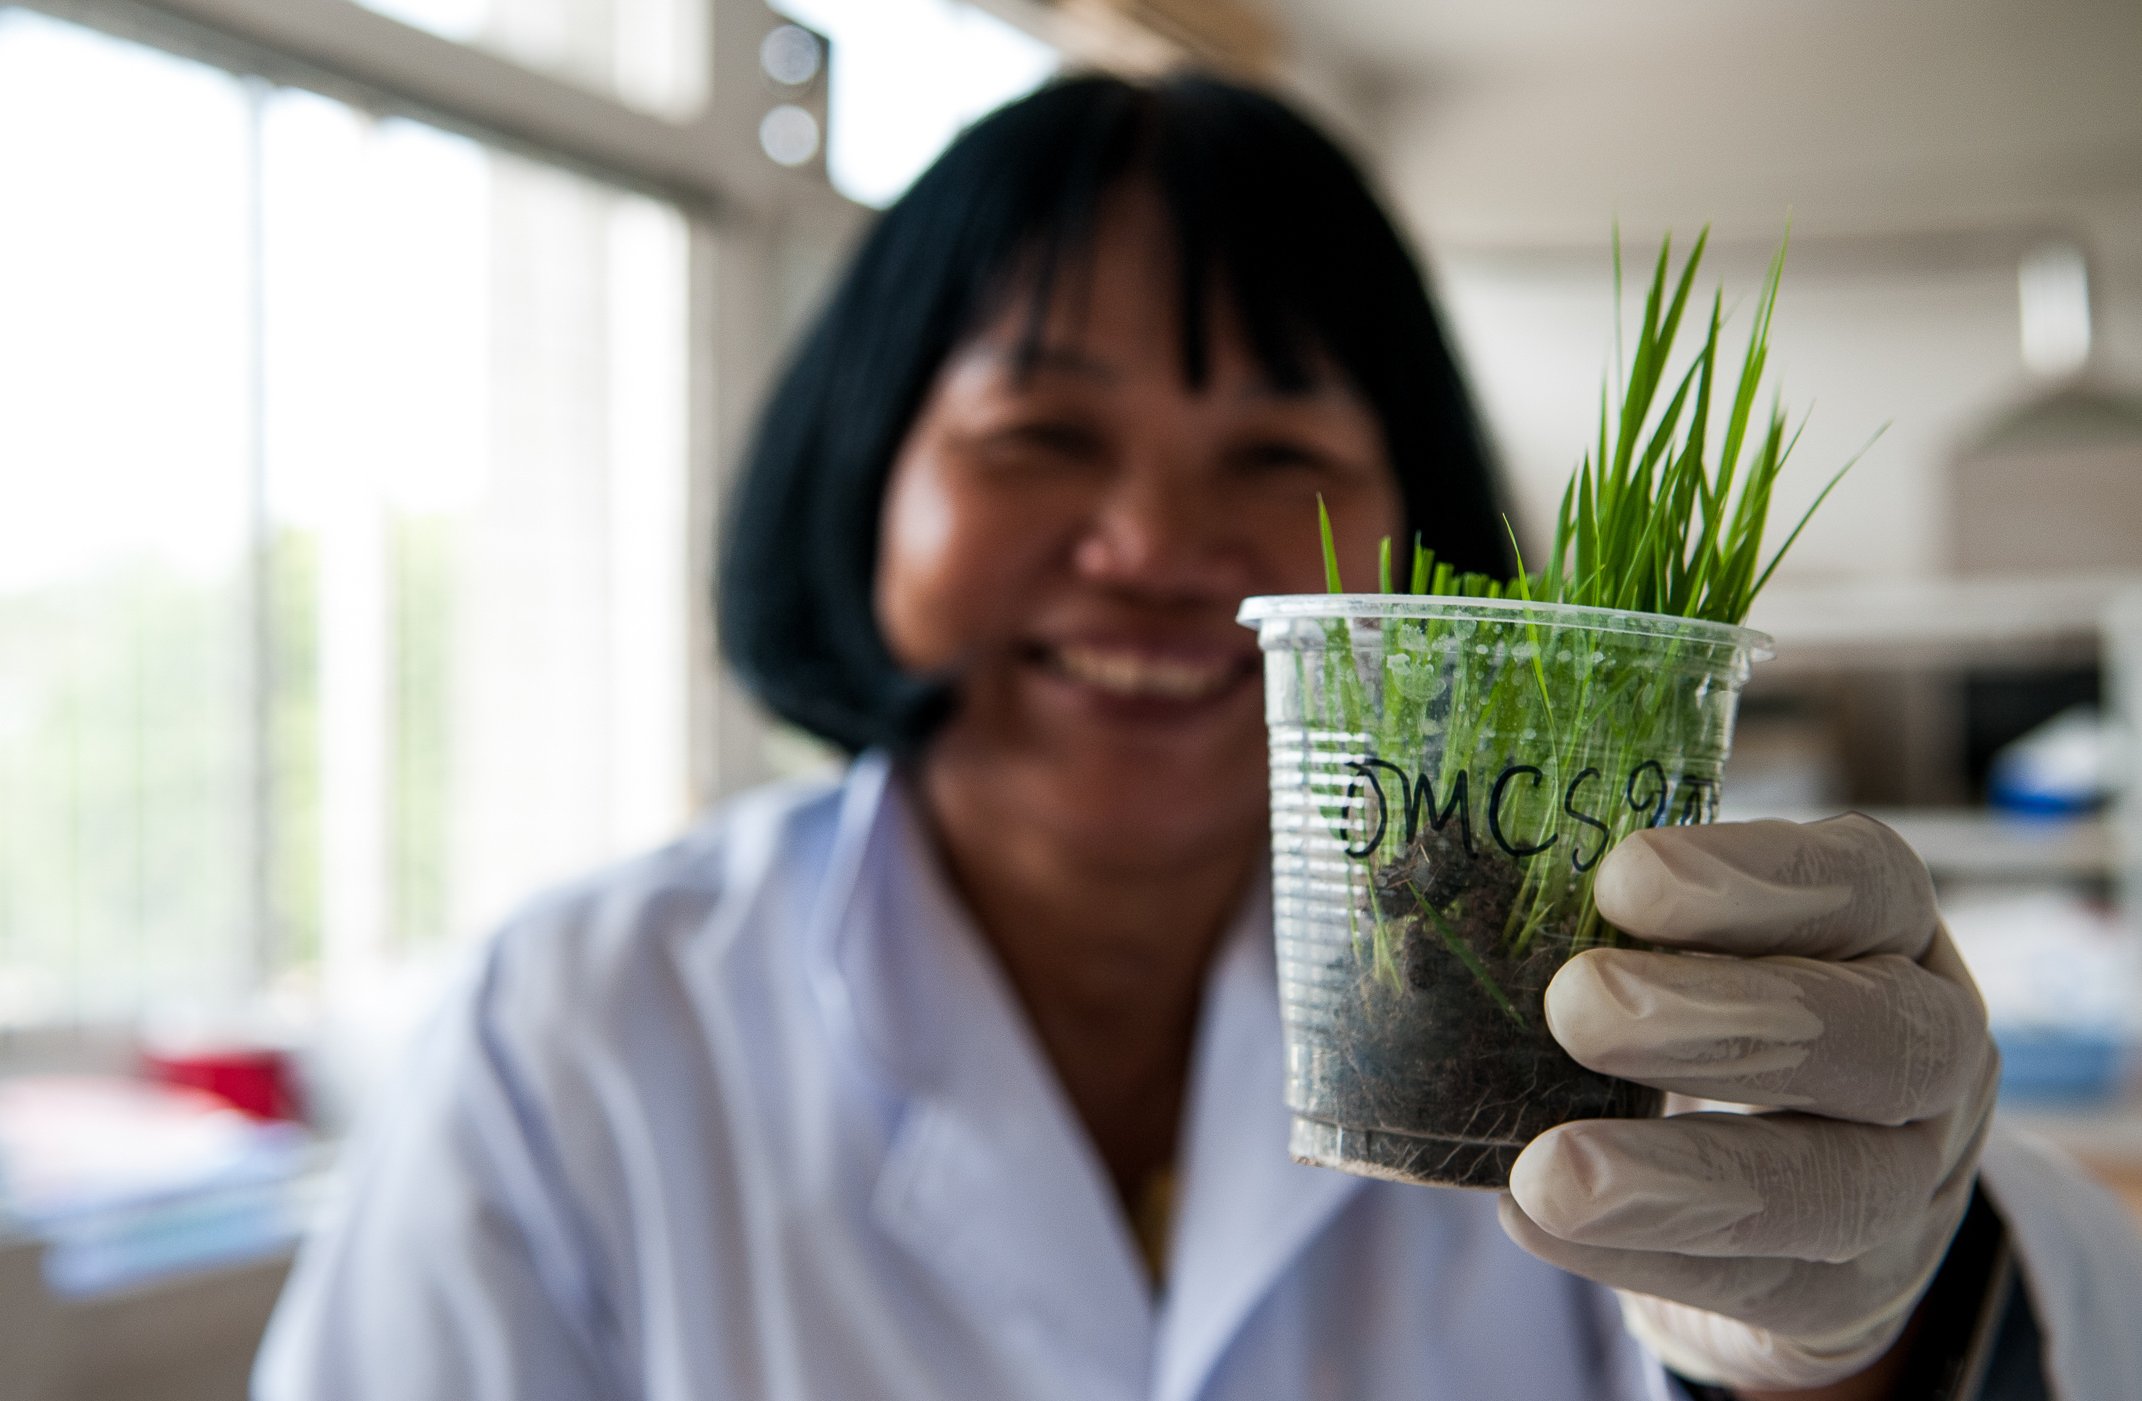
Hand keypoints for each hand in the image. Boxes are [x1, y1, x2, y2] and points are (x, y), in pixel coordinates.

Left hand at [1497, 813, 1998, 1392]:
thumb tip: (1460, 863)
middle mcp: (1933, 1051)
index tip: (1622, 877)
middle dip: (1720, 1018)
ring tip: (1547, 1169)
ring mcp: (1907, 1184)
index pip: (1866, 884)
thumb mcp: (1696, 944)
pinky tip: (1536, 1219)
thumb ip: (1616, 909)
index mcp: (1893, 933)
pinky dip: (1642, 1254)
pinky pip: (1762, 1284)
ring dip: (1678, 1177)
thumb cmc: (1713, 1014)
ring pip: (1830, 1186)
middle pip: (1875, 1036)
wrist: (1789, 1201)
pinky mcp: (1849, 1295)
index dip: (1756, 881)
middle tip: (1575, 1004)